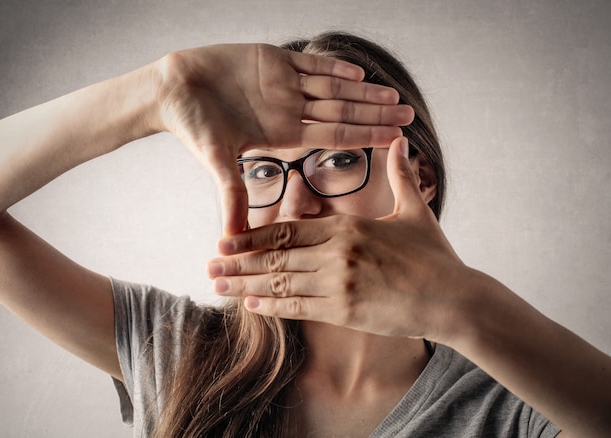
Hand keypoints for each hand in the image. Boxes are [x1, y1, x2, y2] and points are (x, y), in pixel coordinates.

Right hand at [152, 44, 413, 233]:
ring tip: (393, 94)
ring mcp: (284, 86)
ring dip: (363, 91)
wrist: (172, 90)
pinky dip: (333, 65)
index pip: (335, 137)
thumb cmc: (192, 127)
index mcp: (284, 135)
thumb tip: (231, 239)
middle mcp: (290, 111)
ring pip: (333, 88)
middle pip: (342, 112)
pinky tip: (358, 72)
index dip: (365, 136)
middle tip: (409, 115)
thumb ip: (232, 195)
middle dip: (375, 113)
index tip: (394, 139)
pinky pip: (310, 64)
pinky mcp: (273, 60)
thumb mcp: (216, 162)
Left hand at [207, 137, 467, 340]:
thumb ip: (400, 176)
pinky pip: (299, 309)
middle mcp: (336, 255)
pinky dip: (272, 307)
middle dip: (238, 262)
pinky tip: (251, 307)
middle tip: (209, 264)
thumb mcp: (415, 211)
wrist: (454, 299)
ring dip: (245, 286)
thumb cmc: (434, 255)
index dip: (252, 236)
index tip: (226, 238)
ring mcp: (338, 286)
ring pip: (279, 284)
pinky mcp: (344, 313)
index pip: (287, 230)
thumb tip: (401, 140)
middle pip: (275, 258)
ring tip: (217, 286)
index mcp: (347, 227)